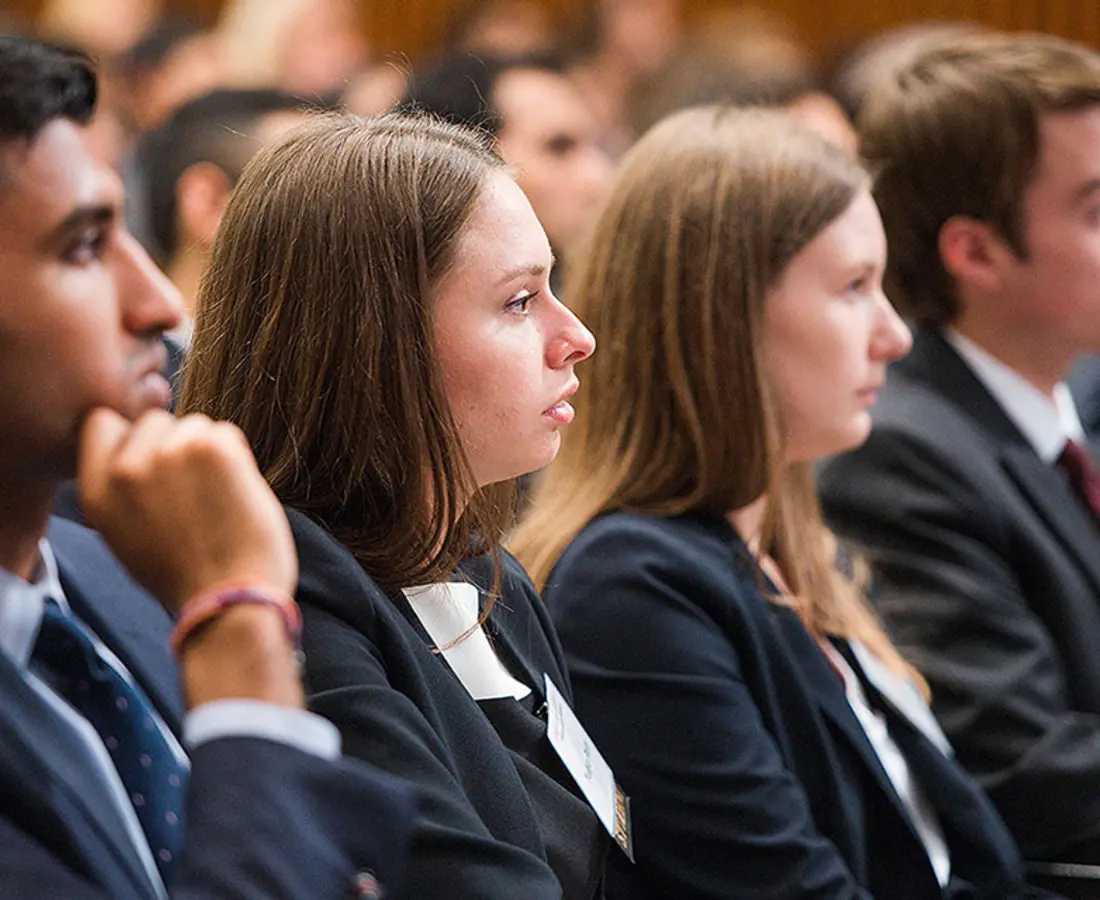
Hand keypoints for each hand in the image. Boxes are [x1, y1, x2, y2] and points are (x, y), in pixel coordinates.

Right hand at [77, 408, 297, 614]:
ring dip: (209, 451)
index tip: (155, 464)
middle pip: (154, 421)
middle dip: (175, 444)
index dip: (133, 438)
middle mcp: (125, 469)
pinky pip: (227, 433)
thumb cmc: (187, 576)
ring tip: (217, 500)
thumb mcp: (126, 536)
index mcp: (96, 492)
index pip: (101, 424)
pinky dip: (238, 458)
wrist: (230, 600)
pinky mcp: (211, 448)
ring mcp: (168, 454)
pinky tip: (237, 494)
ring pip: (194, 424)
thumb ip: (122, 489)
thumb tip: (137, 451)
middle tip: (195, 490)